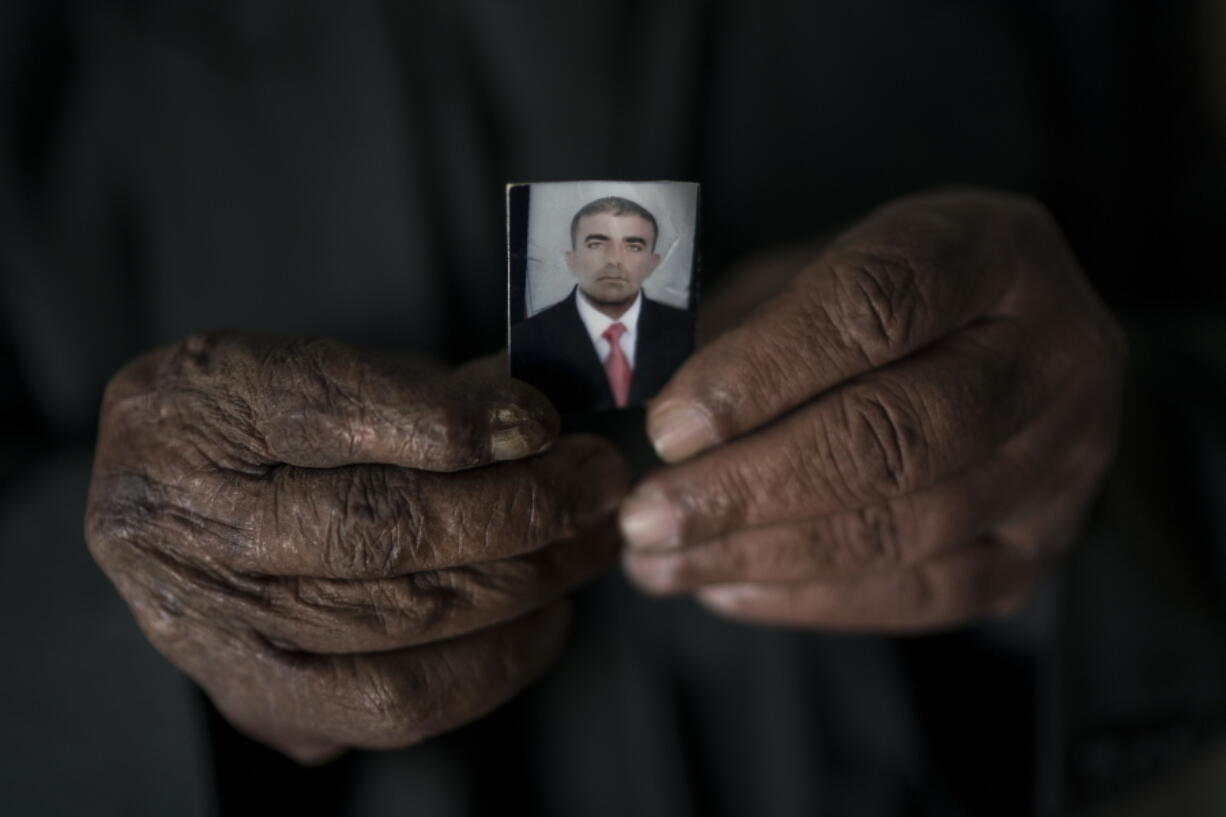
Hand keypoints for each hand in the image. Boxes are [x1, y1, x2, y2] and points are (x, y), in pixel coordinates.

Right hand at [85, 334, 628, 761]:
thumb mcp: (321, 367)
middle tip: (599, 479)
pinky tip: (546, 615)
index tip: (541, 418)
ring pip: (401, 617)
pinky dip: (495, 661)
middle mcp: (183, 525)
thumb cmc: (260, 428)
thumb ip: (420, 386)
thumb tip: (543, 416)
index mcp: (191, 409)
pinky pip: (399, 702)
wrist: (170, 518)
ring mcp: (216, 630)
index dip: (451, 420)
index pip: (326, 406)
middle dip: (521, 506)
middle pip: (378, 527)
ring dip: (528, 579)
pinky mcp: (263, 702)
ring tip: (591, 540)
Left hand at [620, 189, 1125, 630]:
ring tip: (663, 561)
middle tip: (650, 516)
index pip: (878, 305)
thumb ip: (743, 327)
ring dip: (765, 553)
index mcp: (990, 249)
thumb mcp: (813, 268)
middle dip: (752, 485)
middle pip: (898, 433)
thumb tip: (656, 416)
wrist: (1003, 347)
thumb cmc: (879, 299)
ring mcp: (1064, 457)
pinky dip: (815, 599)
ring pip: (910, 526)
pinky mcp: (1045, 541)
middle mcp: (1054, 352)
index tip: (668, 426)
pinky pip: (929, 592)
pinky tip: (728, 587)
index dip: (764, 371)